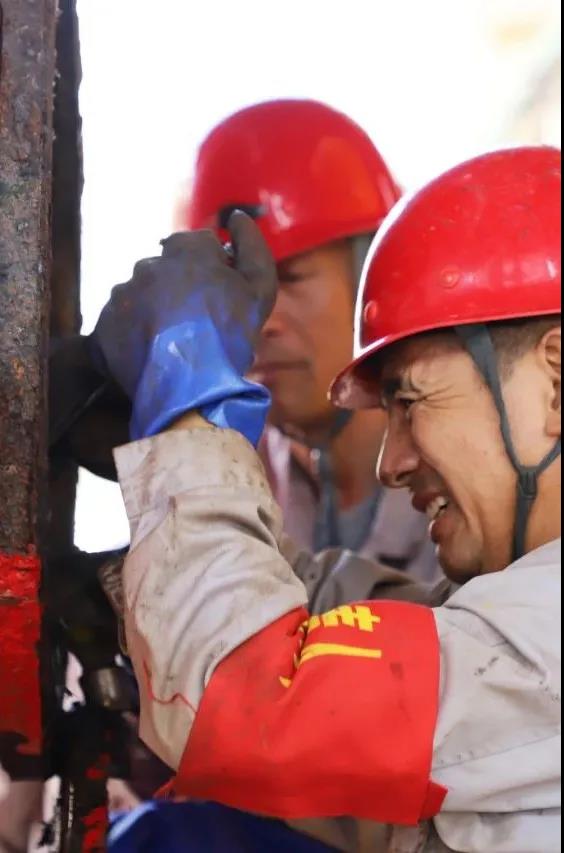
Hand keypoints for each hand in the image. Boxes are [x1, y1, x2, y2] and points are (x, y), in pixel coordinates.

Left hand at [92, 212, 276, 443]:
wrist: (191, 387)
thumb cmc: (230, 334)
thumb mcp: (260, 288)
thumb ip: (252, 246)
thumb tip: (237, 217)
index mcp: (186, 249)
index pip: (197, 245)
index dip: (210, 269)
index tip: (217, 295)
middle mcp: (148, 264)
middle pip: (165, 269)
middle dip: (177, 287)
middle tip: (194, 322)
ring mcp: (123, 293)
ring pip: (140, 294)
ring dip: (152, 309)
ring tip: (170, 341)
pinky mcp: (104, 324)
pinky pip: (119, 322)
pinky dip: (132, 332)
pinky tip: (150, 352)